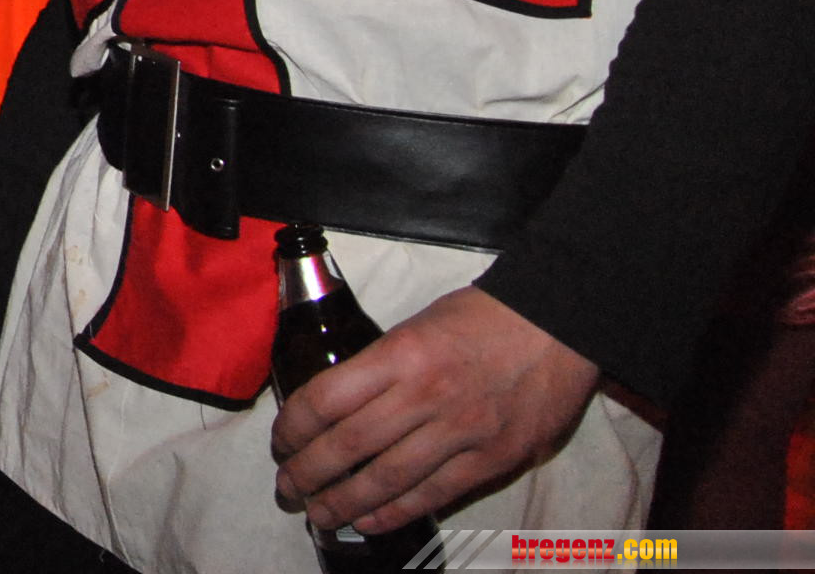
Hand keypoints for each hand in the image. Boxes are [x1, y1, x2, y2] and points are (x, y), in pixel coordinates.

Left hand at [272, 284, 599, 536]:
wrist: (558, 326)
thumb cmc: (483, 318)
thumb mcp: (416, 325)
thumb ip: (380, 365)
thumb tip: (338, 403)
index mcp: (400, 354)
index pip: (327, 399)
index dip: (295, 427)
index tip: (281, 442)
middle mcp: (426, 396)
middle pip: (350, 445)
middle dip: (309, 473)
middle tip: (287, 488)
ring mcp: (462, 432)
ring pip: (388, 479)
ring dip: (345, 502)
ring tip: (318, 514)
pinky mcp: (493, 459)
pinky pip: (434, 494)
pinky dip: (396, 512)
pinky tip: (368, 521)